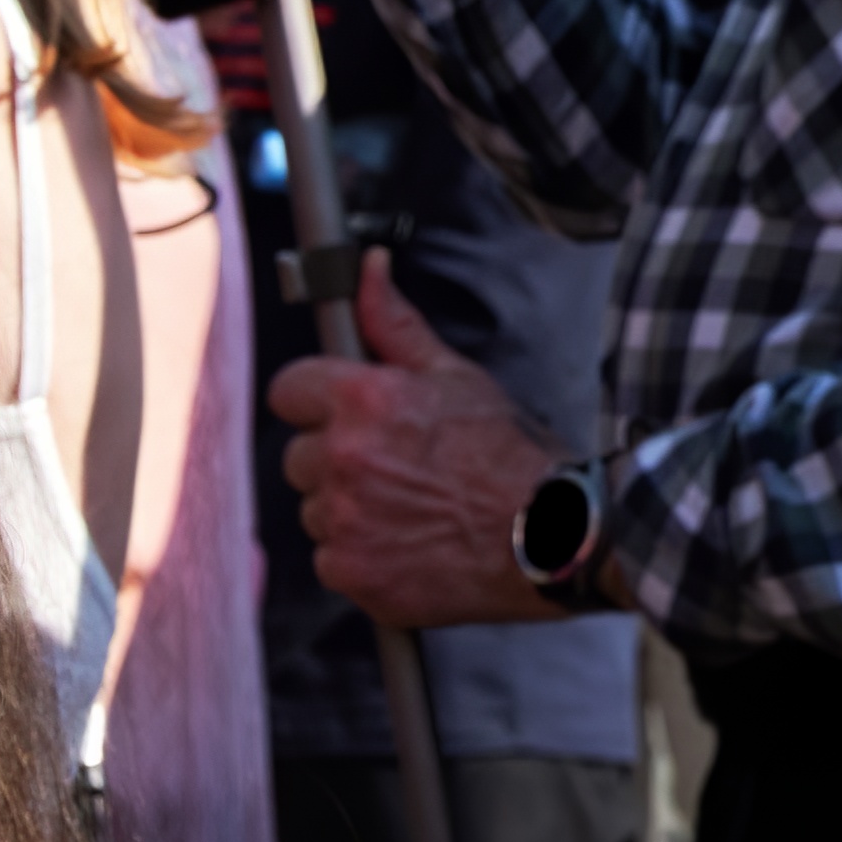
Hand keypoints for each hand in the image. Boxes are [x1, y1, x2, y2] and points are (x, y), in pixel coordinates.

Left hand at [271, 251, 571, 628]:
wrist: (552, 536)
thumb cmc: (511, 454)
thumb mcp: (457, 375)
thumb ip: (396, 325)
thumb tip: (367, 270)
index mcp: (365, 401)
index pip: (289, 389)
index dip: (316, 397)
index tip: (341, 409)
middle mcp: (343, 459)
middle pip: (299, 454)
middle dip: (336, 456)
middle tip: (394, 462)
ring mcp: (342, 521)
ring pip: (316, 507)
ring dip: (348, 506)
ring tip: (409, 504)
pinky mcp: (349, 571)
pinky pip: (331, 555)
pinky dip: (361, 553)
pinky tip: (408, 541)